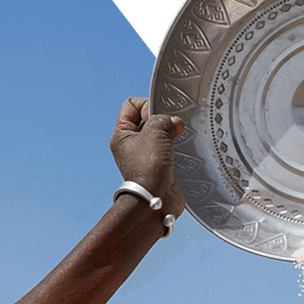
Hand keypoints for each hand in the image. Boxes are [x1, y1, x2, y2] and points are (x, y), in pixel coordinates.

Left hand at [109, 97, 185, 216]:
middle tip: (171, 129)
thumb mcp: (155, 132)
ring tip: (176, 140)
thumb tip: (176, 123)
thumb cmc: (148, 168)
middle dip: (162, 120)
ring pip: (161, 134)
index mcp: (121, 135)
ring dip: (172, 134)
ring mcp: (146, 156)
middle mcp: (131, 145)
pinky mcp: (160, 166)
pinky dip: (177, 147)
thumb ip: (165, 119)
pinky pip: (170, 148)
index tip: (157, 118)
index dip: (146, 105)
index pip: (131, 105)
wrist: (156, 198)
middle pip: (148, 119)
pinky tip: (182, 150)